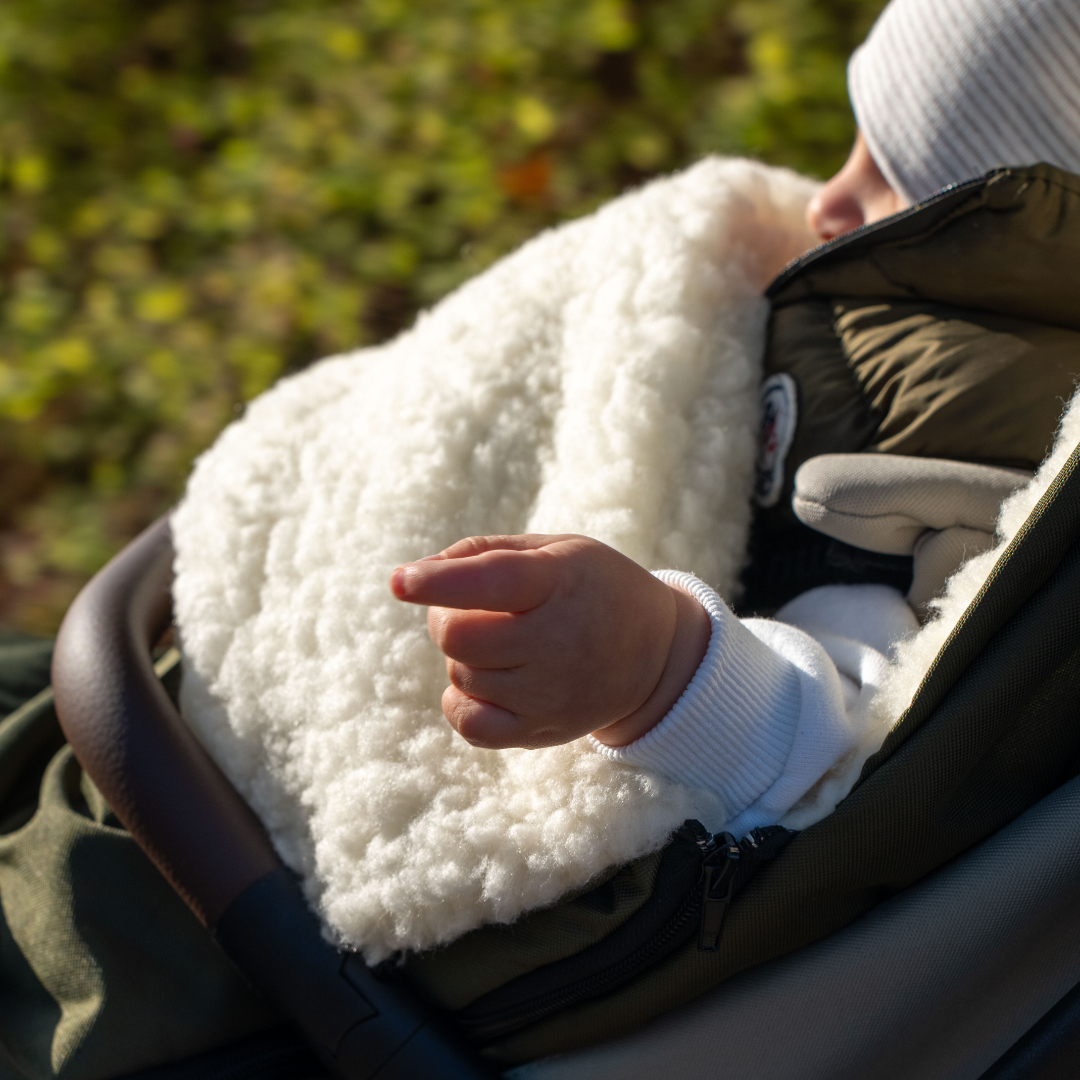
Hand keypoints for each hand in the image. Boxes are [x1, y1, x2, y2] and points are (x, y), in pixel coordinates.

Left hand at [390, 534, 710, 749]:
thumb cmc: (591, 587)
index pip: (491, 583)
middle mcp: (557, 642)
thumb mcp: (553, 549)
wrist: (655, 653)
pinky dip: (462, 701)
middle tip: (472, 609)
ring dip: (464, 656)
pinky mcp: (542, 730)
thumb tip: (414, 576)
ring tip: (503, 643)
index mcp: (560, 582)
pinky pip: (470, 725)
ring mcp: (550, 693)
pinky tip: (485, 682)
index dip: (440, 583)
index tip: (400, 581)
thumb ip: (482, 553)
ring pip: (461, 676)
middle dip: (446, 617)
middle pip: (459, 636)